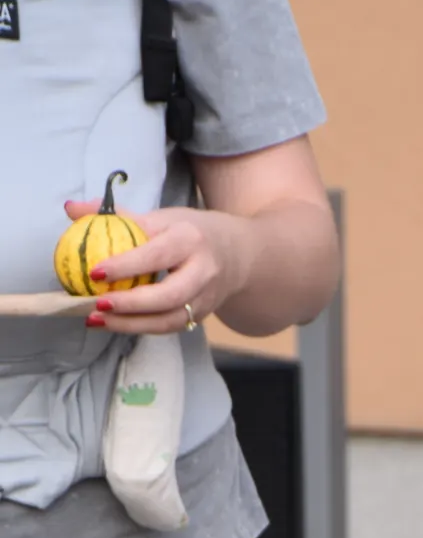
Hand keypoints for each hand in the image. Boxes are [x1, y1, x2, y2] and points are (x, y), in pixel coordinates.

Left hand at [77, 204, 250, 336]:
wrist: (237, 255)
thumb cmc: (188, 232)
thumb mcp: (159, 217)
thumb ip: (116, 215)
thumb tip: (71, 209)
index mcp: (189, 240)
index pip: (155, 255)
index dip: (125, 266)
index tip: (95, 272)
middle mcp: (202, 272)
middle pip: (168, 296)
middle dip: (131, 304)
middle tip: (98, 305)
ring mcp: (204, 299)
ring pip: (169, 320)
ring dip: (131, 324)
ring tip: (97, 320)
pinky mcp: (200, 316)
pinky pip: (169, 327)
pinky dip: (140, 328)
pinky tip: (115, 324)